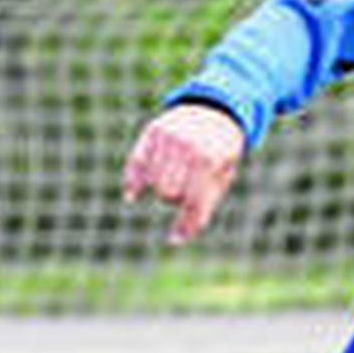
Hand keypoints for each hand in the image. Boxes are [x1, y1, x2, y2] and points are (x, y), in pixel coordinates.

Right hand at [122, 102, 246, 244]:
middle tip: (185, 190)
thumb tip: (175, 240)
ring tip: (174, 179)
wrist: (215, 112)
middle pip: (168, 194)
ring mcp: (169, 138)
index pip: (194, 202)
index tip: (175, 240)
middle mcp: (188, 148)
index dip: (186, 225)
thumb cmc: (220, 155)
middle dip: (175, 199)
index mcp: (211, 162)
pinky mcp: (153, 131)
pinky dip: (133, 181)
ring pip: (153, 182)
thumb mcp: (221, 179)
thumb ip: (202, 209)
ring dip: (161, 188)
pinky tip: (132, 195)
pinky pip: (136, 163)